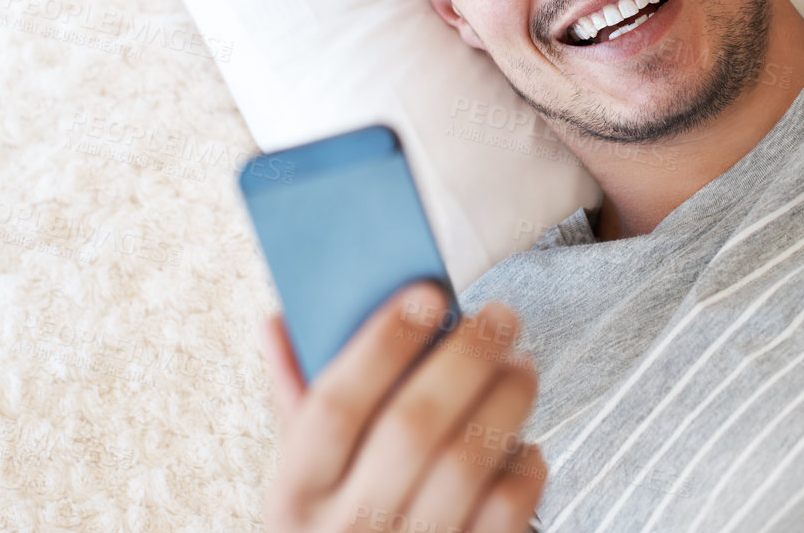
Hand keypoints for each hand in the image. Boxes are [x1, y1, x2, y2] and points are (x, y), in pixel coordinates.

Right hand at [260, 282, 547, 532]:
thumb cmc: (342, 524)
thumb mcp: (305, 479)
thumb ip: (297, 401)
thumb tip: (278, 320)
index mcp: (296, 495)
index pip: (333, 405)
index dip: (382, 344)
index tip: (427, 294)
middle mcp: (348, 529)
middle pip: (412, 425)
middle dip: (465, 357)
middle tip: (499, 316)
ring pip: (467, 461)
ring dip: (505, 397)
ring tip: (519, 365)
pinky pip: (506, 508)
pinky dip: (524, 463)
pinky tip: (522, 439)